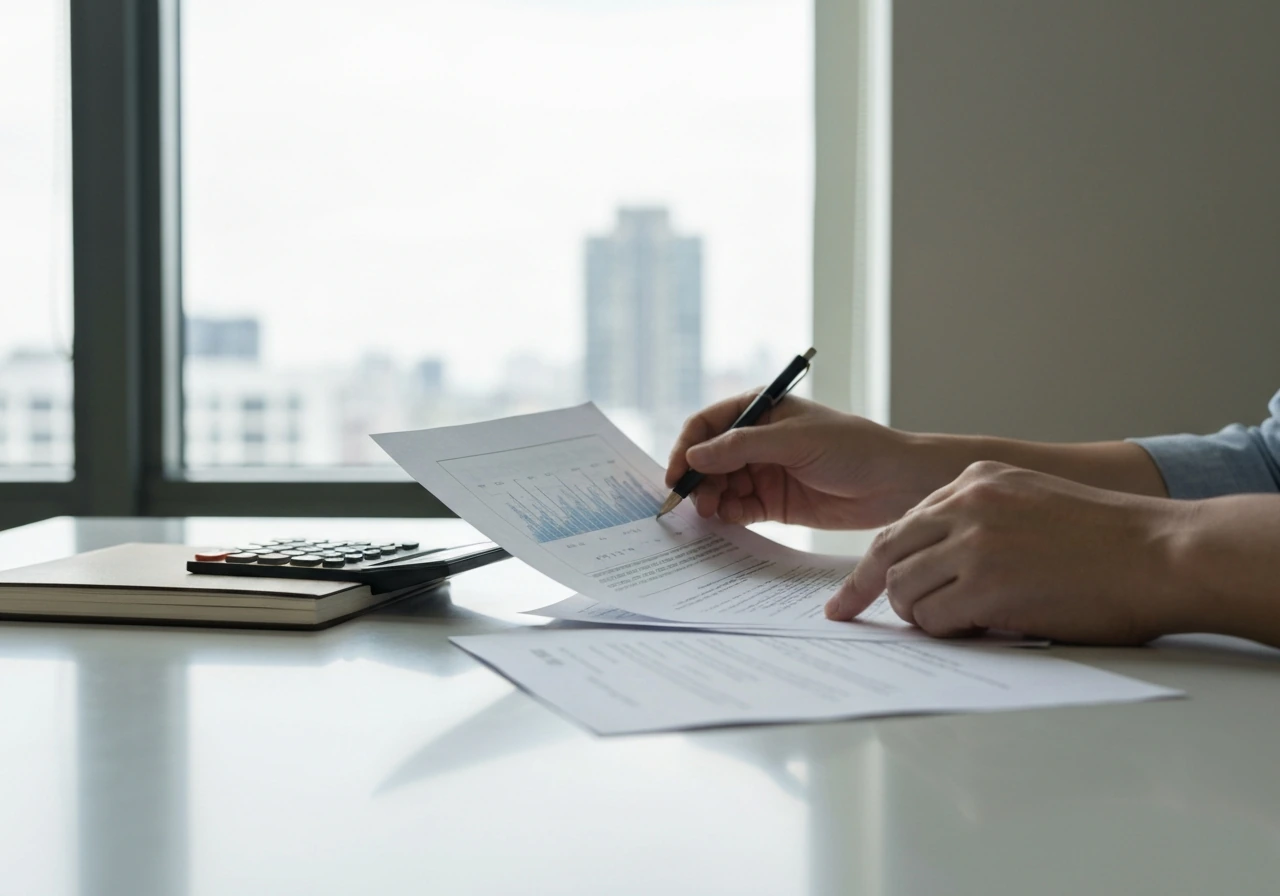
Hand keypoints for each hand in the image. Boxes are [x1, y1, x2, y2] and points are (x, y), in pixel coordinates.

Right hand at [665, 393, 934, 529]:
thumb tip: (695, 455)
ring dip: (710, 498)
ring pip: (720, 486)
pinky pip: (739, 509)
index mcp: (761, 410)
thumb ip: (742, 447)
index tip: (677, 472)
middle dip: (696, 478)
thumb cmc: (853, 448)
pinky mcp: (774, 503)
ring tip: (711, 512)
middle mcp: (757, 440)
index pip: (708, 424)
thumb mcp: (795, 440)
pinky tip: (726, 520)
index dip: (687, 446)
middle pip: (709, 458)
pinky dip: (728, 515)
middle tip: (692, 500)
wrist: (896, 484)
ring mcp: (765, 472)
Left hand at [824, 462, 1192, 643]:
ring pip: (904, 588)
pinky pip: (933, 617)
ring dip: (919, 615)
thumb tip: (930, 569)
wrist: (1161, 554)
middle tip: (848, 616)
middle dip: (866, 590)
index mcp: (976, 479)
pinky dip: (944, 632)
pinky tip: (974, 630)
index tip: (847, 596)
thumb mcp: (1030, 502)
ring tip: (954, 622)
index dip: (874, 563)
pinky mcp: (987, 583)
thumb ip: (977, 522)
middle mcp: (967, 502)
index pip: (902, 524)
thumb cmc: (1107, 542)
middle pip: (887, 551)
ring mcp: (975, 541)